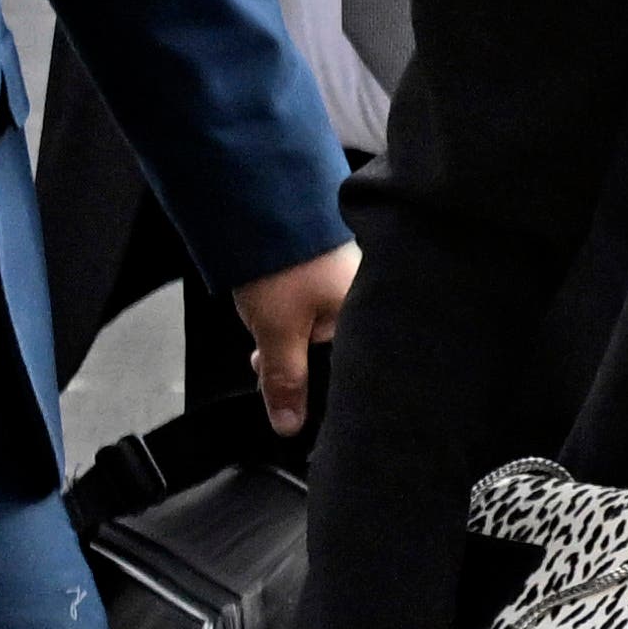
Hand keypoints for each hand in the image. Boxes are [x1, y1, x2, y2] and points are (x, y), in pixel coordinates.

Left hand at [231, 243, 364, 439]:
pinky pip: (318, 306)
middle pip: (339, 350)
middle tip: (266, 365)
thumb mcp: (278, 334)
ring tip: (265, 335)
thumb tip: (290, 425)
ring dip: (293, 339)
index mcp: (368, 317)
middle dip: (299, 362)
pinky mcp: (332, 267)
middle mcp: (369, 298)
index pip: (353, 370)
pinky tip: (274, 312)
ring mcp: (352, 279)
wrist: (259, 203)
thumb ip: (287, 382)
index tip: (290, 400)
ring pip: (324, 328)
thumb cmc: (282, 263)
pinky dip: (295, 316)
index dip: (319, 390)